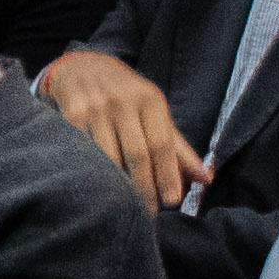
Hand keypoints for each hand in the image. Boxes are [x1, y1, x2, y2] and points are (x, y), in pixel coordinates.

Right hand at [37, 47, 198, 209]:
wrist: (80, 65)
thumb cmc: (125, 95)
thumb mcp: (153, 112)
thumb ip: (178, 146)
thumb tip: (206, 178)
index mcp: (149, 99)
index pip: (162, 144)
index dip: (168, 175)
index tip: (173, 201)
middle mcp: (123, 101)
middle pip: (138, 154)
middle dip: (146, 188)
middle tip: (150, 212)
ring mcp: (95, 108)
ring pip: (110, 157)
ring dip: (119, 186)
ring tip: (128, 207)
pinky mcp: (71, 115)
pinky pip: (85, 152)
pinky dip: (94, 173)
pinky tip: (101, 189)